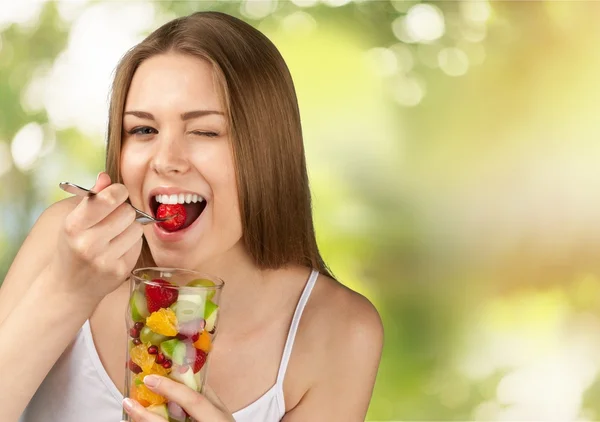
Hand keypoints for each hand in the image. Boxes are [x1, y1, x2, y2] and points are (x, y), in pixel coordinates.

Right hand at [49, 172, 142, 302]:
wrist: (68, 288)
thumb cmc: (72, 247)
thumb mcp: (73, 221)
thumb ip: (92, 197)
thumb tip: (107, 176)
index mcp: (73, 226)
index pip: (108, 198)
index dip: (118, 191)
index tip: (116, 193)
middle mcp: (88, 244)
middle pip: (128, 212)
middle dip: (124, 210)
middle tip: (114, 216)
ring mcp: (106, 260)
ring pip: (137, 228)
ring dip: (130, 227)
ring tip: (114, 234)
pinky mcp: (121, 271)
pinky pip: (138, 244)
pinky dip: (131, 242)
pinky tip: (117, 248)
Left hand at [122, 375, 234, 421]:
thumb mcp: (222, 413)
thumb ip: (208, 396)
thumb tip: (189, 376)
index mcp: (215, 420)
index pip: (193, 402)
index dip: (172, 389)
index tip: (150, 379)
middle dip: (145, 415)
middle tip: (128, 401)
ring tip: (130, 410)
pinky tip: (141, 421)